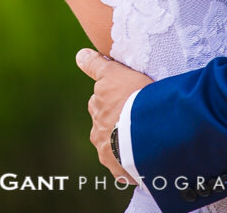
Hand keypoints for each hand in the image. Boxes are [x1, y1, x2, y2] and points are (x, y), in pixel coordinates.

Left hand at [76, 47, 153, 184]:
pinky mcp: (120, 171)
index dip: (111, 99)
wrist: (147, 130)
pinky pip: (125, 168)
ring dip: (124, 144)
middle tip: (136, 118)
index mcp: (97, 109)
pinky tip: (145, 157)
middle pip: (104, 126)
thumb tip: (79, 55)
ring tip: (144, 139)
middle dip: (115, 123)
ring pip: (114, 147)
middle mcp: (97, 132)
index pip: (98, 103)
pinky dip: (132, 163)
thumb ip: (95, 65)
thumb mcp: (115, 74)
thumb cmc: (134, 97)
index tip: (124, 100)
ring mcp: (108, 153)